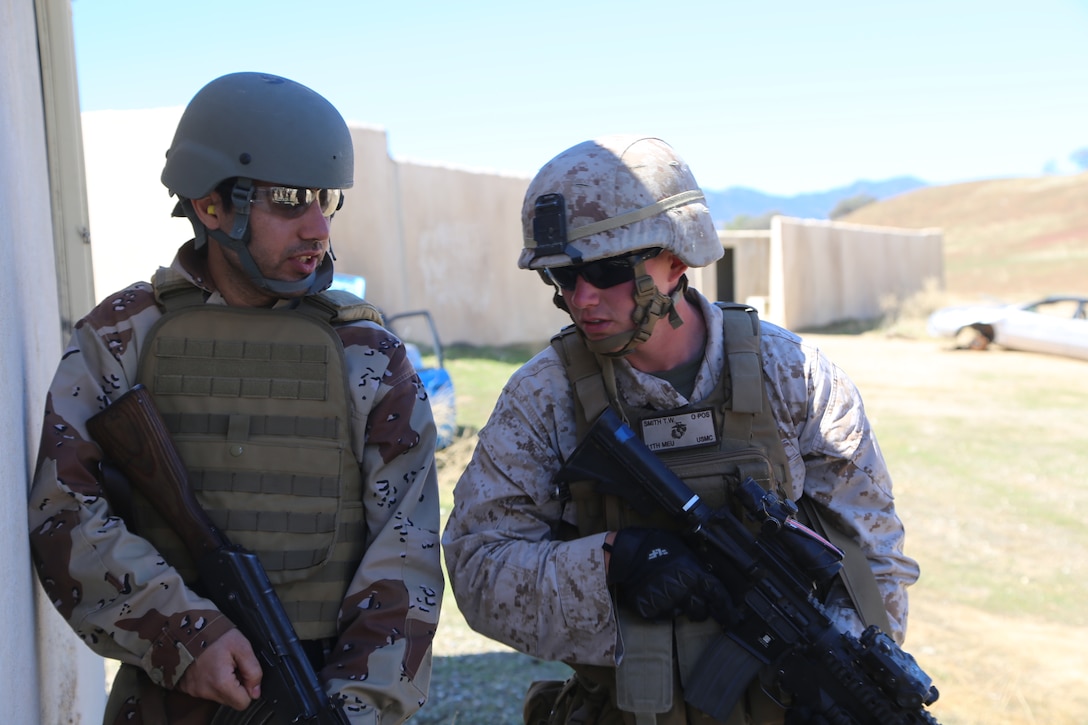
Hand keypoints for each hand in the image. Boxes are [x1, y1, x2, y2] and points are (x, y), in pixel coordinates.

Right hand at [176, 627, 262, 710]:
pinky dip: (210, 681)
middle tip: (232, 665)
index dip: (248, 688)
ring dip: (223, 684)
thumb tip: (256, 691)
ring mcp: (194, 690)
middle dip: (235, 686)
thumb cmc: (215, 634)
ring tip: (220, 663)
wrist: (188, 625)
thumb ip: (253, 670)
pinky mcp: (186, 687)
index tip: (243, 673)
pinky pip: (205, 691)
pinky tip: (209, 666)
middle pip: (230, 700)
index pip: (243, 703)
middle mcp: (205, 691)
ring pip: (218, 696)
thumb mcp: (242, 646)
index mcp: (220, 683)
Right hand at [606, 527, 738, 623]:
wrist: (626, 553)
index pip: (718, 596)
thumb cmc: (654, 544)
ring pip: (682, 613)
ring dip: (681, 607)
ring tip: (670, 592)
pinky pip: (663, 615)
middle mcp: (684, 591)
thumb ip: (697, 562)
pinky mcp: (652, 611)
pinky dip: (663, 609)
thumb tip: (711, 567)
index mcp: (694, 574)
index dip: (727, 608)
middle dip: (702, 609)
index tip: (733, 617)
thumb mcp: (682, 546)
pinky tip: (657, 595)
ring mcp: (667, 603)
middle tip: (697, 602)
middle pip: (702, 611)